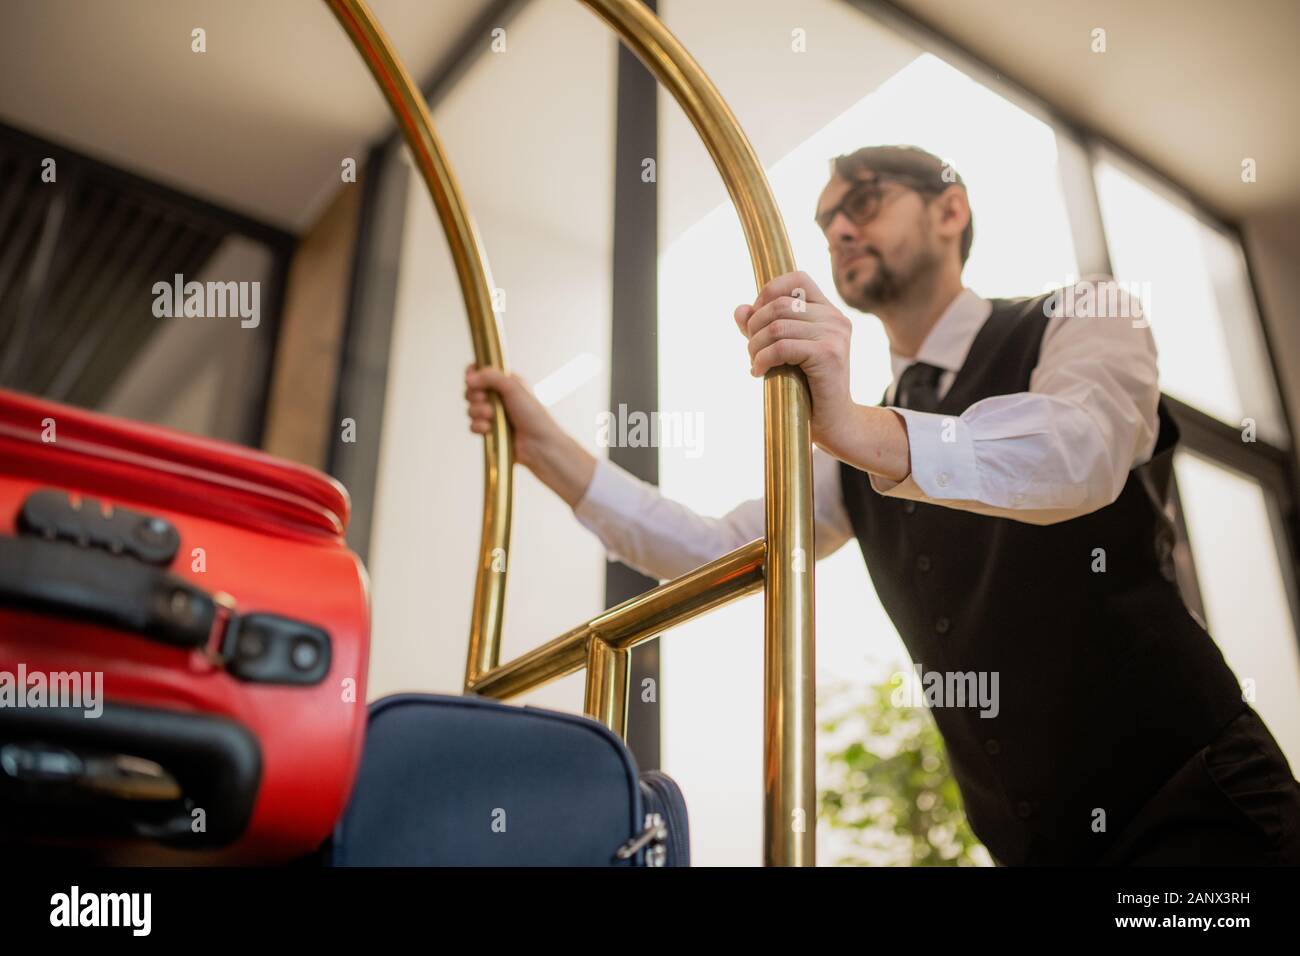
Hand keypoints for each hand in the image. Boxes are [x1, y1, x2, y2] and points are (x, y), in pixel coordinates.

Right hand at [464, 364, 595, 506]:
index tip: (471, 379)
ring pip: (470, 409)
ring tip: (491, 416)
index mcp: (505, 382)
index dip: (472, 374)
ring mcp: (493, 415)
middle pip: (471, 390)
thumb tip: (469, 378)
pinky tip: (489, 429)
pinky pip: (472, 426)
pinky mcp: (489, 431)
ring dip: (478, 412)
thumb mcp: (513, 388)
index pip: (480, 371)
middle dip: (475, 396)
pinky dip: (479, 426)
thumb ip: (491, 377)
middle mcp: (498, 397)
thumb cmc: (533, 414)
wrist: (539, 445)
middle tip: (485, 399)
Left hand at [734, 271, 857, 453]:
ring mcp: (835, 335)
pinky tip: (758, 373)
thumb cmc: (807, 388)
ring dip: (755, 346)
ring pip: (777, 326)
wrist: (834, 423)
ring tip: (754, 363)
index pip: (797, 279)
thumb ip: (762, 329)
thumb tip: (739, 309)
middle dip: (755, 327)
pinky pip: (781, 347)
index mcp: (829, 312)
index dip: (768, 293)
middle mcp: (836, 319)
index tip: (757, 321)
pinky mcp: (829, 354)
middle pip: (779, 304)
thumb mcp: (781, 352)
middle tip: (751, 352)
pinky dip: (761, 360)